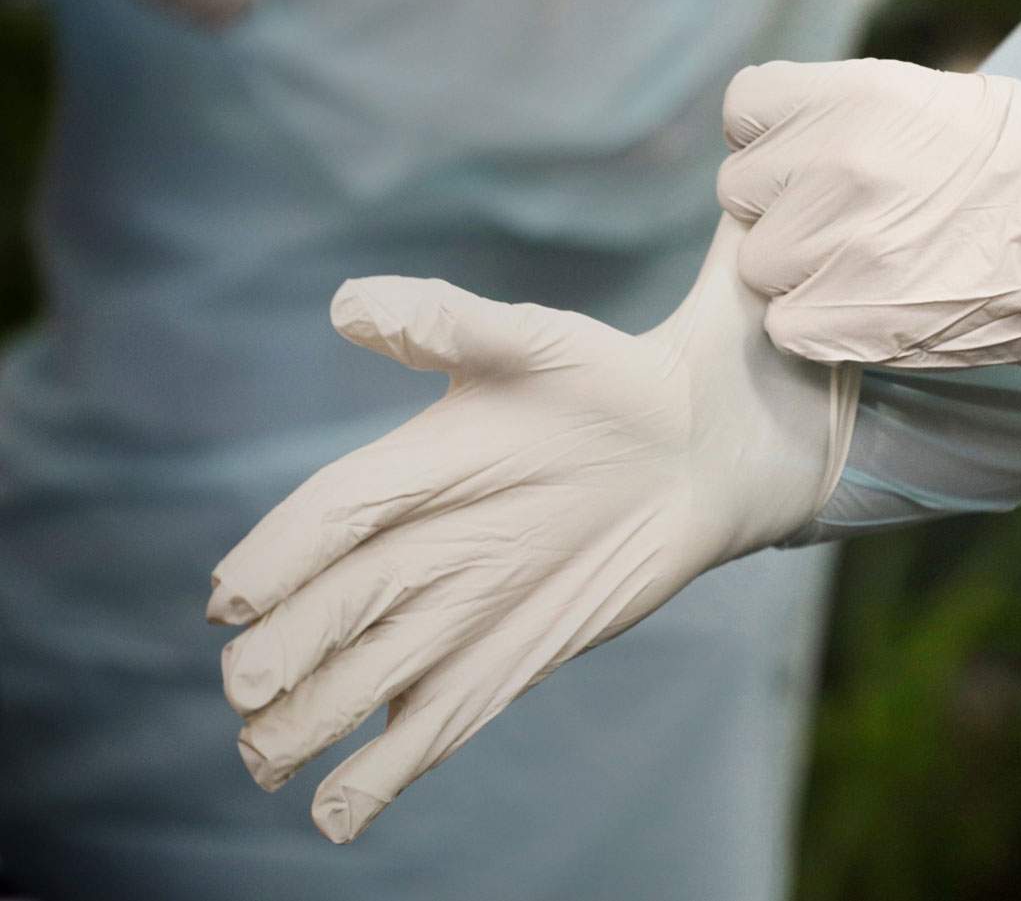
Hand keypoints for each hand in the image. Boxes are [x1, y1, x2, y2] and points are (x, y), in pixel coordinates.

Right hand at [207, 215, 858, 842]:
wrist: (689, 446)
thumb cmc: (604, 382)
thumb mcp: (534, 344)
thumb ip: (449, 325)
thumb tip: (349, 304)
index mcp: (409, 467)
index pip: (331, 516)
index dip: (280, 556)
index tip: (233, 599)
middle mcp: (421, 546)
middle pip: (338, 607)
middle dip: (287, 653)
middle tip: (249, 694)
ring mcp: (457, 610)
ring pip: (371, 674)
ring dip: (318, 721)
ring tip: (267, 761)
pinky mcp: (503, 660)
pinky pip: (439, 719)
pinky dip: (389, 769)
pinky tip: (341, 814)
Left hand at [717, 58, 1020, 395]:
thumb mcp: (941, 101)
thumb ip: (853, 114)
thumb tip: (797, 133)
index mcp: (853, 96)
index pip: (744, 109)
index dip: (769, 139)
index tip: (799, 162)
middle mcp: (831, 163)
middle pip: (740, 191)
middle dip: (781, 209)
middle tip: (842, 223)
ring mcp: (833, 245)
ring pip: (758, 265)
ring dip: (798, 272)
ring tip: (864, 270)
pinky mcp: (842, 320)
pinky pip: (783, 325)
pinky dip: (815, 327)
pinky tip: (867, 312)